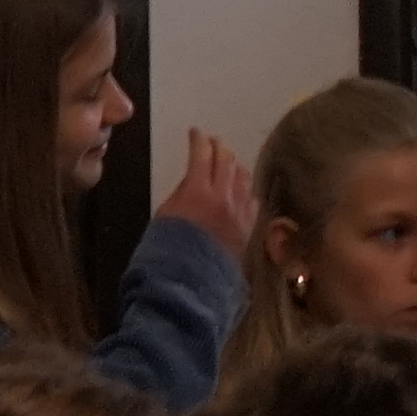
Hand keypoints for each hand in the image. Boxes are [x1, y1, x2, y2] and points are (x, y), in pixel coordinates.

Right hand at [161, 127, 257, 249]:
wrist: (188, 283)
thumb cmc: (166, 250)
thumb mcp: (165, 215)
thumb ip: (182, 193)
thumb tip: (194, 180)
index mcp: (198, 190)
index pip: (201, 154)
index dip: (198, 140)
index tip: (194, 132)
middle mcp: (224, 196)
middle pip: (227, 160)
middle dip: (218, 146)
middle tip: (212, 142)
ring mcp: (240, 211)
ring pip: (243, 177)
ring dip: (234, 166)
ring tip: (227, 163)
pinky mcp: (248, 227)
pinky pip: (251, 199)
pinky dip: (244, 189)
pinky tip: (240, 190)